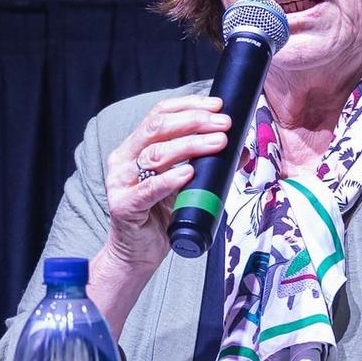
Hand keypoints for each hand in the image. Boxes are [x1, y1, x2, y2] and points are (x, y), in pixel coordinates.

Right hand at [102, 93, 232, 269]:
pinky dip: (170, 179)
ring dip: (190, 145)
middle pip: (156, 128)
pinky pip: (149, 188)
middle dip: (194, 121)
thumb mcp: (186, 186)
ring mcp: (121, 183)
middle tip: (222, 123)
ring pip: (155, 154)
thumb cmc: (160, 217)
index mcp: (134, 148)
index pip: (158, 115)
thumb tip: (240, 149)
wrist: (138, 254)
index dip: (188, 105)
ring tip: (217, 143)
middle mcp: (123, 160)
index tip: (216, 105)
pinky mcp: (124, 206)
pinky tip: (189, 173)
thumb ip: (205, 166)